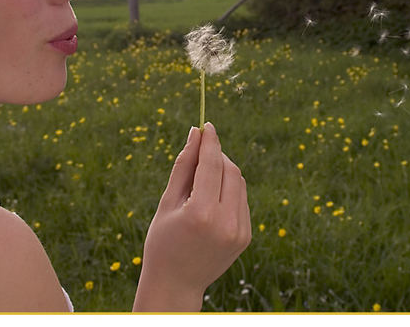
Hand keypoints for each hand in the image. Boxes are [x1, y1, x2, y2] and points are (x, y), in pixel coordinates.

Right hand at [133, 123, 250, 311]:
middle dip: (217, 155)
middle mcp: (226, 222)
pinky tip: (211, 199)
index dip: (210, 141)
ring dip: (224, 171)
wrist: (175, 284)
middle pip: (230, 170)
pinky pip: (241, 200)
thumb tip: (196, 133)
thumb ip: (184, 166)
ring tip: (201, 180)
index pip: (212, 165)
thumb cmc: (162, 241)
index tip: (207, 125)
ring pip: (239, 183)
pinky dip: (229, 190)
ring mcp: (240, 231)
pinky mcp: (246, 236)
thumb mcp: (167, 202)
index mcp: (202, 213)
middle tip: (200, 152)